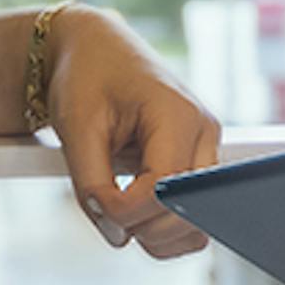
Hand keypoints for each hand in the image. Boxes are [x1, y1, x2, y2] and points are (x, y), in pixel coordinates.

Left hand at [39, 7, 222, 256]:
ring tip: (117, 205)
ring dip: (153, 231)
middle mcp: (204, 132)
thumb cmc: (86, 75)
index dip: (124, 210)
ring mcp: (207, 148)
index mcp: (178, 115)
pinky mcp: (198, 162)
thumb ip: (91, 185)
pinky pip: (192, 215)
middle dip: (139, 225)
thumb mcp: (76, 128)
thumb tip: (115, 236)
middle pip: (188, 214)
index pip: (163, 190)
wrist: (94, 49)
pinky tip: (134, 208)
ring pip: (196, 224)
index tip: (94, 199)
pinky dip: (162, 224)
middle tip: (101, 204)